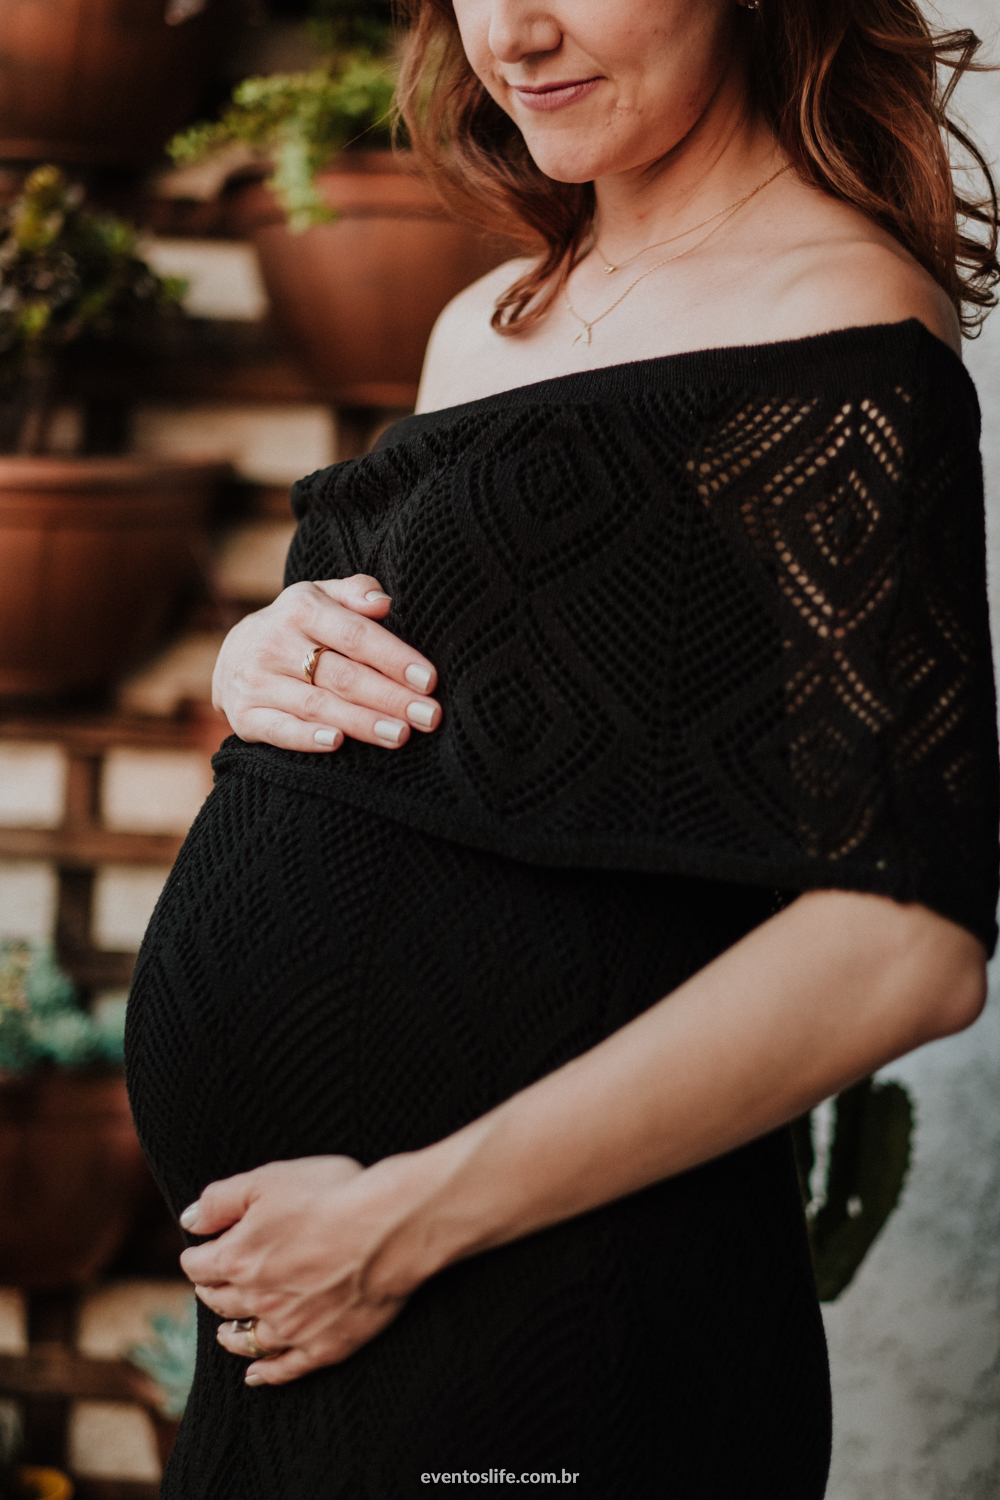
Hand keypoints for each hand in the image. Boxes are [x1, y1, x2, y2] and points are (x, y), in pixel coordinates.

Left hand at [178, 1155, 437, 1385]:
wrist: (387, 1226)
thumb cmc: (330, 1194)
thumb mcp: (267, 1180)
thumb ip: (219, 1200)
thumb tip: (189, 1220)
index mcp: (238, 1258)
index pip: (199, 1265)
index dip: (197, 1255)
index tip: (200, 1250)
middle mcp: (257, 1299)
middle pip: (220, 1302)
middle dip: (211, 1291)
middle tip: (212, 1284)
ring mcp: (291, 1327)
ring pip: (247, 1340)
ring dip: (232, 1336)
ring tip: (227, 1333)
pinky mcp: (324, 1346)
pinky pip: (286, 1368)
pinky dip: (267, 1373)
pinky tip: (257, 1375)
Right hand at [212, 575, 440, 753]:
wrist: (231, 656)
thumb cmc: (297, 627)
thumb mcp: (321, 597)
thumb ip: (355, 593)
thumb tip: (384, 603)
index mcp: (299, 608)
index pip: (355, 635)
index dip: (394, 658)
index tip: (429, 680)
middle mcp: (274, 643)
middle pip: (342, 674)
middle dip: (390, 697)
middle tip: (428, 716)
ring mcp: (257, 681)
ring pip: (318, 705)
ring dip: (362, 723)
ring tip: (401, 735)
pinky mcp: (244, 716)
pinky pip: (279, 730)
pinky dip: (307, 739)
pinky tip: (338, 744)